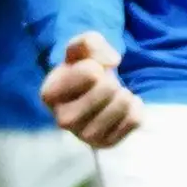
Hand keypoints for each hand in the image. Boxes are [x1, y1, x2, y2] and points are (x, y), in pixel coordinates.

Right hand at [44, 31, 142, 147]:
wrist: (89, 95)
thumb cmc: (82, 70)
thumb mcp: (80, 48)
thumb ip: (90, 42)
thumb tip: (112, 61)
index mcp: (50, 94)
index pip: (90, 72)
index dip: (97, 65)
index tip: (90, 71)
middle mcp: (63, 119)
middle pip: (107, 88)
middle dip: (111, 80)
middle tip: (104, 85)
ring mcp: (84, 136)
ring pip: (123, 105)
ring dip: (124, 94)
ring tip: (114, 96)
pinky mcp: (105, 144)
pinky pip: (135, 120)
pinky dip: (136, 108)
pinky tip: (123, 108)